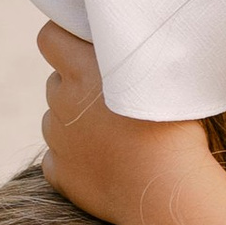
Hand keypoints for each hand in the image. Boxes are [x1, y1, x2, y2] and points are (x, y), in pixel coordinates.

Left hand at [38, 24, 217, 224]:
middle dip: (77, 88)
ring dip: (76, 124)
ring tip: (116, 138)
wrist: (169, 186)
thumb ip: (130, 54)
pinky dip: (75, 162)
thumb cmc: (176, 125)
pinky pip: (58, 161)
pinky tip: (107, 166)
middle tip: (115, 101)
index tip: (84, 50)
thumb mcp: (161, 72)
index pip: (50, 38)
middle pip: (57, 83)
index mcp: (82, 70)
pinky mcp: (61, 174)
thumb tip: (123, 44)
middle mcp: (62, 101)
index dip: (63, 41)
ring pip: (56, 122)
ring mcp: (58, 140)